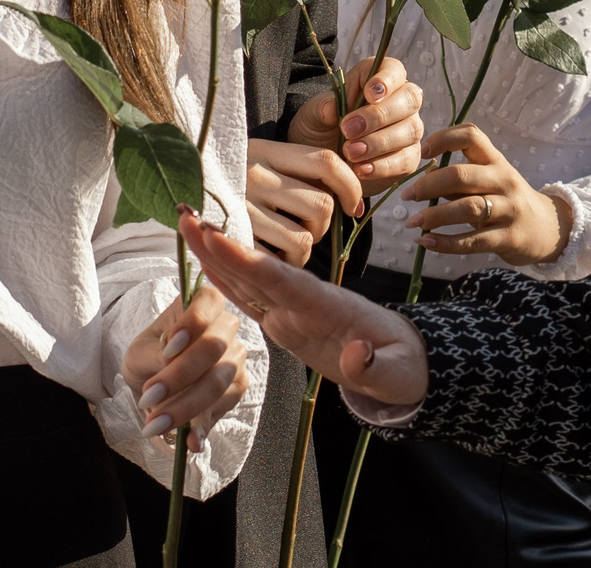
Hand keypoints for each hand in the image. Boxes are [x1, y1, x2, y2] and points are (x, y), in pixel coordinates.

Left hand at [122, 282, 249, 438]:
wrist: (153, 382)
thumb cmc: (148, 355)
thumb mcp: (140, 351)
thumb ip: (155, 354)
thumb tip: (169, 368)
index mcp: (203, 304)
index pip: (209, 302)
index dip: (192, 323)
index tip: (166, 350)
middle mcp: (226, 328)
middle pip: (214, 347)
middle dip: (180, 376)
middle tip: (148, 397)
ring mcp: (235, 358)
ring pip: (219, 381)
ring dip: (186, 406)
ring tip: (155, 425)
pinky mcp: (237, 388)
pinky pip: (223, 407)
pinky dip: (203, 426)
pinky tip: (190, 442)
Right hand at [184, 210, 430, 407]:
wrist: (405, 361)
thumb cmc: (403, 366)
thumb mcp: (398, 374)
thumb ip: (374, 367)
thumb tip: (356, 356)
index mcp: (327, 306)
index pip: (281, 280)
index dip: (247, 260)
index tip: (216, 237)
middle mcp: (304, 302)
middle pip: (255, 271)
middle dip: (220, 246)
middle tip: (185, 215)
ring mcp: (293, 311)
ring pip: (248, 280)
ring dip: (217, 256)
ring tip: (186, 227)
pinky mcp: (286, 323)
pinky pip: (251, 301)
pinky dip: (227, 283)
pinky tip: (205, 266)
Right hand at [245, 141, 355, 264]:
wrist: (171, 200)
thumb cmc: (234, 184)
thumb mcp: (260, 163)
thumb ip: (300, 171)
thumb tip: (354, 205)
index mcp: (266, 151)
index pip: (326, 162)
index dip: (350, 186)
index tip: (352, 207)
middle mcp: (254, 175)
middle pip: (321, 205)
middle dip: (323, 226)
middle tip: (306, 230)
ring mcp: (241, 208)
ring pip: (303, 240)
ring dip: (303, 252)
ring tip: (287, 248)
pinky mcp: (233, 240)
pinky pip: (278, 262)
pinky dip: (282, 266)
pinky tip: (272, 258)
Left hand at [288, 57, 425, 183]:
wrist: (322, 166)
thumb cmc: (320, 131)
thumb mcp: (311, 117)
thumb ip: (321, 108)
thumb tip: (332, 109)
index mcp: (376, 81)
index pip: (394, 70)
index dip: (387, 80)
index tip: (369, 94)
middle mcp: (399, 102)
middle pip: (409, 98)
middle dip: (378, 115)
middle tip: (348, 130)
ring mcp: (407, 130)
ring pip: (410, 130)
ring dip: (379, 142)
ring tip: (350, 152)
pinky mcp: (407, 158)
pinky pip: (406, 159)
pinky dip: (383, 166)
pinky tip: (361, 169)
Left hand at [402, 124, 570, 267]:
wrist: (547, 229)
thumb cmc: (506, 201)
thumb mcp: (489, 183)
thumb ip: (460, 179)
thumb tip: (426, 174)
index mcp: (496, 161)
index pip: (471, 136)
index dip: (443, 139)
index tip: (422, 152)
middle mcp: (505, 181)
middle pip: (462, 175)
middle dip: (428, 185)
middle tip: (407, 195)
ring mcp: (509, 210)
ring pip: (467, 208)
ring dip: (434, 216)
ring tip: (413, 222)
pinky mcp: (508, 238)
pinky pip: (472, 241)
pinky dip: (444, 243)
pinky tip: (425, 242)